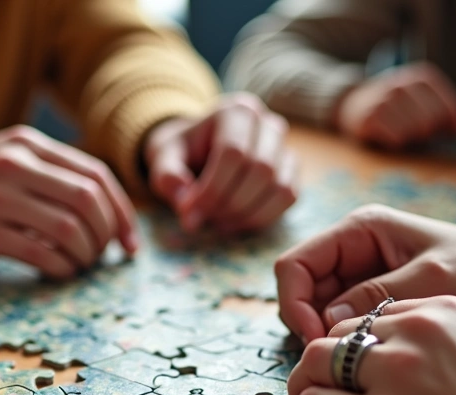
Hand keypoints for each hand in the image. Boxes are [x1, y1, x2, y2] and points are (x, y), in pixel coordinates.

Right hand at [0, 126, 137, 277]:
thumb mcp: (13, 160)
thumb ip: (56, 174)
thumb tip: (113, 213)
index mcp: (29, 143)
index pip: (96, 175)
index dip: (121, 213)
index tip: (128, 243)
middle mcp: (14, 164)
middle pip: (86, 200)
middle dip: (104, 234)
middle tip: (102, 256)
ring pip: (67, 228)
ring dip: (84, 255)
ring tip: (79, 265)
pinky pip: (39, 253)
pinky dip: (60, 268)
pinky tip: (59, 272)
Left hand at [144, 93, 298, 233]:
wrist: (199, 150)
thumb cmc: (182, 152)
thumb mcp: (164, 157)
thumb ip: (168, 176)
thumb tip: (186, 206)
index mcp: (236, 111)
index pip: (234, 152)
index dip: (212, 189)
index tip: (188, 212)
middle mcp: (267, 123)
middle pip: (260, 169)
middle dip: (229, 203)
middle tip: (203, 220)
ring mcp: (284, 146)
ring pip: (279, 185)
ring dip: (247, 214)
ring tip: (217, 223)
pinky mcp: (291, 170)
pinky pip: (289, 197)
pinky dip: (263, 216)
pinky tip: (236, 222)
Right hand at [274, 205, 455, 343]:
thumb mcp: (433, 280)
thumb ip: (381, 294)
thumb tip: (332, 318)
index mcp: (358, 230)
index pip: (296, 264)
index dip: (294, 302)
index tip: (316, 338)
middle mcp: (350, 249)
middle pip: (299, 288)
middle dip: (307, 323)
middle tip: (333, 358)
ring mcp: (356, 273)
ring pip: (314, 308)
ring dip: (323, 336)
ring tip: (350, 360)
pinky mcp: (367, 297)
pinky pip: (337, 321)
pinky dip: (341, 341)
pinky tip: (362, 358)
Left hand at [289, 296, 455, 394]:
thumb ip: (433, 355)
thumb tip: (382, 382)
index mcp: (439, 310)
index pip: (366, 320)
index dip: (354, 357)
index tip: (366, 390)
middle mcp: (411, 332)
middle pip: (330, 337)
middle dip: (321, 374)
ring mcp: (393, 375)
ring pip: (312, 366)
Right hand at [335, 62, 455, 149]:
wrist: (351, 103)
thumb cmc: (394, 109)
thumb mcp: (419, 100)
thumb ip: (442, 112)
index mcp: (423, 77)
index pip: (452, 109)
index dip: (452, 127)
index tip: (446, 134)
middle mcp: (405, 83)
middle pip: (434, 121)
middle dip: (429, 133)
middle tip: (416, 133)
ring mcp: (387, 98)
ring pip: (416, 131)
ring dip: (410, 138)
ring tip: (399, 131)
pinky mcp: (371, 115)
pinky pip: (397, 139)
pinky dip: (395, 142)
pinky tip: (386, 133)